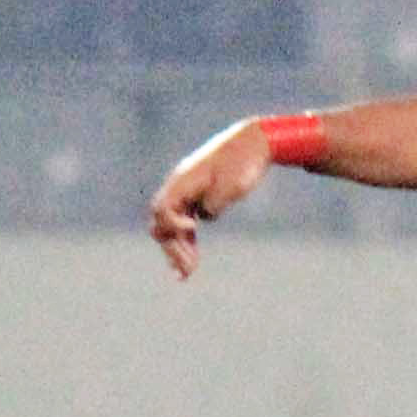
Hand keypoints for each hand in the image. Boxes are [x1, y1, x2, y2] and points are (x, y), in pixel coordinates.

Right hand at [148, 121, 271, 278]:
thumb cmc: (243, 162)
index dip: (173, 223)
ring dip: (178, 248)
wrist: (253, 143)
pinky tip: (192, 259)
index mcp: (183, 180)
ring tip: (185, 274)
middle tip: (186, 271)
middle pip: (163, 221)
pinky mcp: (198, 197)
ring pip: (173, 225)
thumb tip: (204, 217)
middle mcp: (180, 186)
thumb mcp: (231, 186)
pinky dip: (187, 239)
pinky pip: (185, 221)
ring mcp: (187, 192)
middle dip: (172, 246)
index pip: (163, 208)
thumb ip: (213, 204)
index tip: (193, 228)